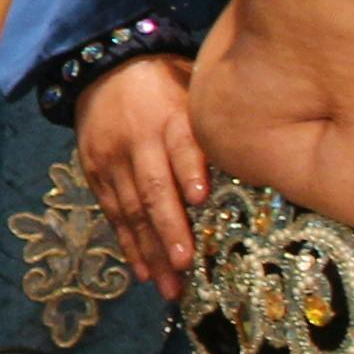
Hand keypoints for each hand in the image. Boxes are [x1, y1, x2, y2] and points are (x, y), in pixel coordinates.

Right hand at [75, 52, 210, 294]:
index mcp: (169, 116)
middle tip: (185, 263)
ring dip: (151, 250)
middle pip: (154, 187)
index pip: (181, 144)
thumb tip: (259, 162)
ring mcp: (112, 159)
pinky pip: (112, 213)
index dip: (189, 170)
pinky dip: (128, 244)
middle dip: (169, 228)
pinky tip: (143, 272)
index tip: (201, 198)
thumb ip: (213, 126)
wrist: (103, 67)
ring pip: (132, 210)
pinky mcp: (94, 172)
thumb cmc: (166, 84)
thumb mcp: (192, 89)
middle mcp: (138, 140)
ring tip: (170, 286)